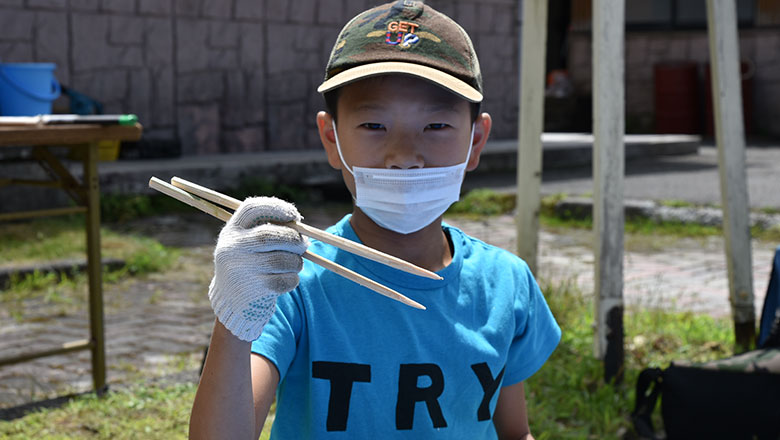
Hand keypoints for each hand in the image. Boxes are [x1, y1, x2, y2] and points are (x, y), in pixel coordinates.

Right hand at [208, 196, 307, 340]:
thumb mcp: (248, 244)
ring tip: (296, 263)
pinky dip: (293, 278)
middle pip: (269, 235)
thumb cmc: (249, 265)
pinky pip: (284, 280)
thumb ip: (269, 231)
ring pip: (281, 259)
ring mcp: (240, 270)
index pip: (252, 209)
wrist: (231, 302)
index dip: (276, 208)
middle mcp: (231, 249)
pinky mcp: (252, 291)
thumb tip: (301, 226)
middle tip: (304, 244)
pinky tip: (288, 279)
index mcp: (230, 232)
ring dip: (296, 261)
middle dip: (293, 238)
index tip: (295, 215)